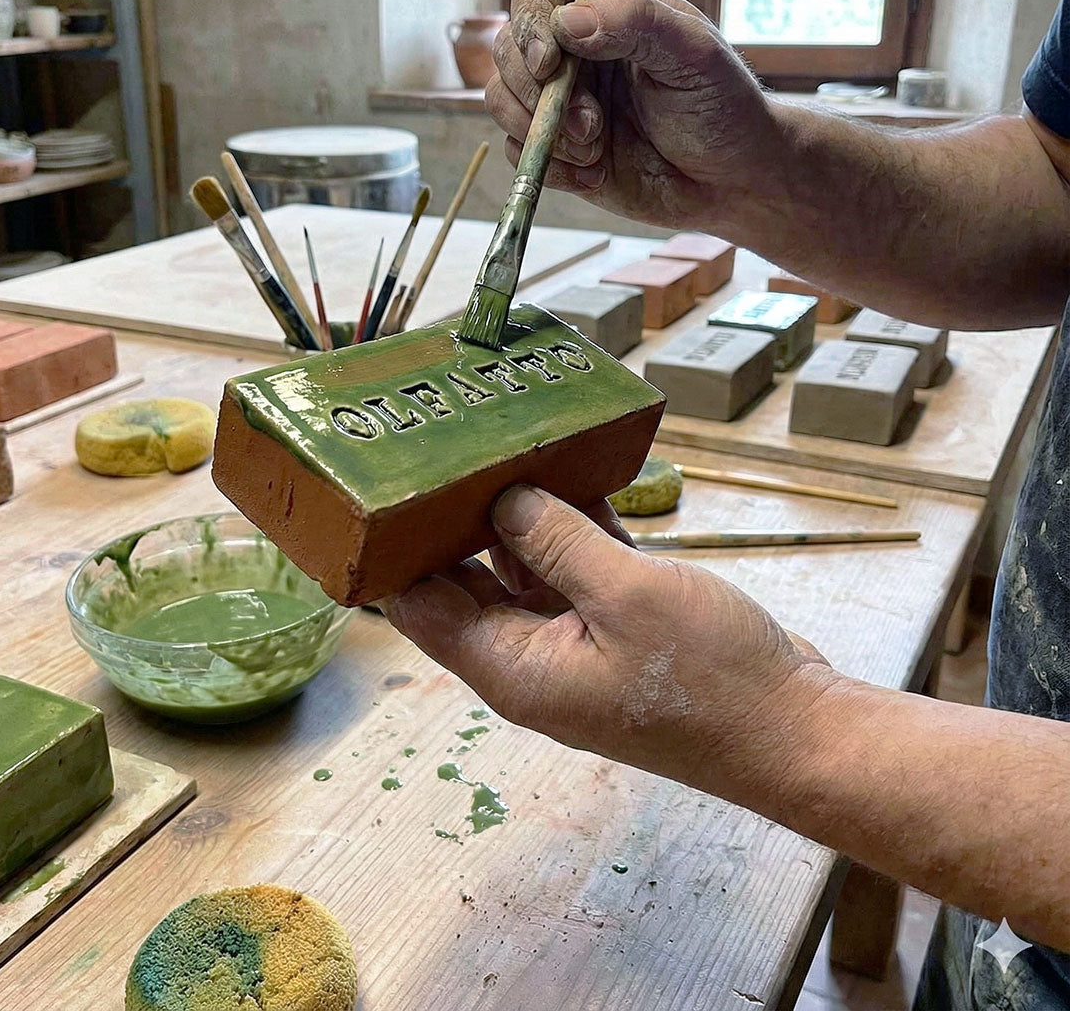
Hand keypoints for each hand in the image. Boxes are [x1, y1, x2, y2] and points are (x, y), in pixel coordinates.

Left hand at [382, 486, 833, 800]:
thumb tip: (503, 500)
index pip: (422, 606)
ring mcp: (576, 643)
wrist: (795, 732)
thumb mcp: (626, 596)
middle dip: (453, 521)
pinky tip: (574, 473)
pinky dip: (575, 528)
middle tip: (442, 449)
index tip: (382, 490)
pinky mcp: (619, 628)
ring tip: (504, 445)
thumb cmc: (711, 680)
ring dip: (520, 516)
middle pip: (467, 581)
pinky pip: (578, 569)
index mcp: (512, 666)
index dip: (395, 553)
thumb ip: (557, 543)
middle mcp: (532, 658)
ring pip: (526, 568)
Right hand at [487, 0, 787, 231]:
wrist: (728, 179)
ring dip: (542, 133)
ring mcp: (558, 97)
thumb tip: (567, 22)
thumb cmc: (721, 105)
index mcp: (605, 0)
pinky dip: (549, 168)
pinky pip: (516, 151)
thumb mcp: (693, 53)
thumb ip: (635, 22)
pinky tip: (594, 174)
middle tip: (592, 127)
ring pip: (502, 100)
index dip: (530, 19)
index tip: (549, 63)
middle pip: (508, 47)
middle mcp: (573, 45)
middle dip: (539, 94)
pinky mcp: (553, 146)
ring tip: (595, 150)